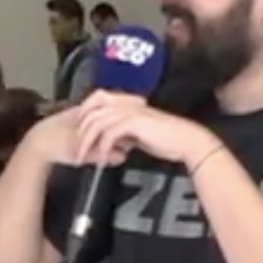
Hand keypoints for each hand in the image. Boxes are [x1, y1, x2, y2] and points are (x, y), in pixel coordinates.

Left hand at [66, 90, 220, 168]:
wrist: (186, 141)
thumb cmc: (168, 140)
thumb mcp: (140, 135)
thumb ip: (125, 135)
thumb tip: (113, 144)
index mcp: (127, 104)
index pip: (96, 102)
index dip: (84, 117)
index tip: (78, 136)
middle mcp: (126, 104)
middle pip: (91, 111)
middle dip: (80, 132)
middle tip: (76, 151)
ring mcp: (130, 112)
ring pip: (97, 123)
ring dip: (87, 142)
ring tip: (83, 158)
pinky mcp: (134, 122)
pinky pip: (109, 134)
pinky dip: (102, 147)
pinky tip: (103, 160)